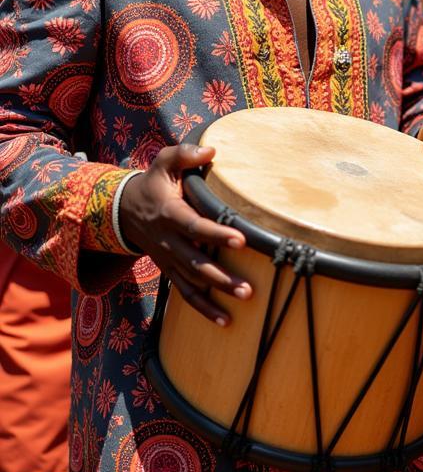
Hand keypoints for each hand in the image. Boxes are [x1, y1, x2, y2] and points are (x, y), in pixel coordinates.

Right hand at [119, 144, 250, 324]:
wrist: (124, 211)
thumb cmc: (154, 183)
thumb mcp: (163, 162)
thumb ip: (184, 154)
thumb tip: (212, 149)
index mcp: (170, 214)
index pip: (195, 226)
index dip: (217, 234)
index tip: (241, 239)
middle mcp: (169, 241)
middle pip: (196, 262)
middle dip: (221, 276)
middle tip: (248, 287)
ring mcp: (169, 259)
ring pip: (193, 282)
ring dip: (217, 295)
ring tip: (244, 301)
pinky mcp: (171, 271)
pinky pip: (186, 294)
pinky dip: (204, 309)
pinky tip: (226, 322)